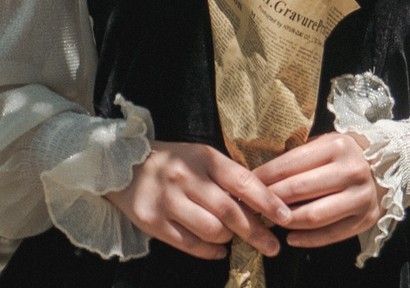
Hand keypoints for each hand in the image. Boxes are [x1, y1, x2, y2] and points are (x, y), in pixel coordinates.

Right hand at [109, 141, 291, 259]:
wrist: (123, 166)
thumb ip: (227, 176)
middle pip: (230, 212)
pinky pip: (190, 244)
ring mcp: (168, 201)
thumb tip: (263, 201)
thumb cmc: (174, 163)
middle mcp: (187, 178)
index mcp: (205, 158)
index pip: (244, 182)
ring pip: (212, 231)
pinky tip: (218, 250)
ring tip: (234, 239)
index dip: (268, 202)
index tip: (286, 217)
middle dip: (256, 232)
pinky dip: (210, 251)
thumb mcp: (202, 158)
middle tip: (272, 246)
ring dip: (230, 240)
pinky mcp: (153, 221)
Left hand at [254, 130, 384, 249]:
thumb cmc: (346, 154)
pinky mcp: (365, 218)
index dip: (264, 176)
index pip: (290, 164)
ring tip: (270, 221)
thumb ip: (299, 157)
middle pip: (298, 190)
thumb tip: (260, 176)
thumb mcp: (326, 143)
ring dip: (286, 221)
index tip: (246, 184)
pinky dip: (307, 239)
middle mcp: (351, 170)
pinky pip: (330, 234)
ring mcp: (361, 196)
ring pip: (313, 216)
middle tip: (252, 206)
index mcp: (337, 146)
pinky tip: (291, 237)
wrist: (390, 164)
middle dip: (269, 200)